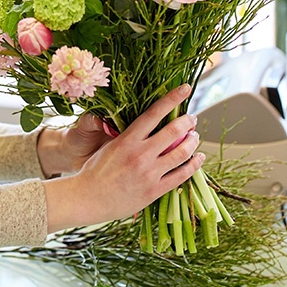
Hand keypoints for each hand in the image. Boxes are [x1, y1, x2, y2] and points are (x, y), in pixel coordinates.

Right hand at [42, 85, 203, 232]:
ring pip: (182, 153)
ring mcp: (149, 173)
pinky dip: (194, 165)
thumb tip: (147, 124)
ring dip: (192, 142)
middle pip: (173, 131)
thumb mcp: (109, 145)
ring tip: (195, 137)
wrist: (88, 198)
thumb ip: (128, 136)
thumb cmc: (96, 171)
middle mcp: (140, 154)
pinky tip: (198, 159)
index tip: (185, 88)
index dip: (172, 98)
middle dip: (187, 122)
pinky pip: (181, 176)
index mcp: (127, 139)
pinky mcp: (154, 191)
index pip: (154, 113)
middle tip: (192, 118)